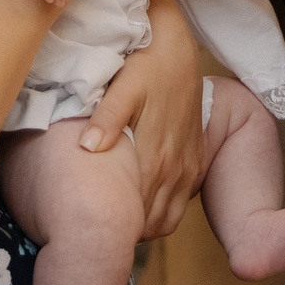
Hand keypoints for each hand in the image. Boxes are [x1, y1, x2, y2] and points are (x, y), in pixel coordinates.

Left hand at [85, 0, 204, 237]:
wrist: (180, 48)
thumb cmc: (147, 64)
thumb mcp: (126, 84)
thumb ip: (108, 118)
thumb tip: (88, 148)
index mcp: (156, 155)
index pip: (136, 214)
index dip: (116, 230)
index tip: (91, 235)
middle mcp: (176, 168)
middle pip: (152, 224)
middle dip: (127, 234)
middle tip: (98, 233)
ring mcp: (189, 166)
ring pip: (169, 219)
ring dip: (146, 225)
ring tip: (118, 221)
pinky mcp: (196, 160)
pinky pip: (181, 202)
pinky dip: (162, 211)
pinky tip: (141, 201)